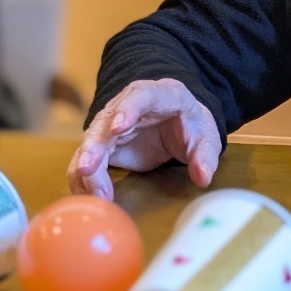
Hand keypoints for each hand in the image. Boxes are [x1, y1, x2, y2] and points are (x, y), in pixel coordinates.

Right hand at [66, 78, 221, 199]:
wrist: (178, 123)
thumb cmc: (190, 126)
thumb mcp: (206, 138)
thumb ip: (204, 156)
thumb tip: (202, 177)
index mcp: (161, 94)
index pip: (141, 95)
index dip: (127, 110)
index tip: (117, 128)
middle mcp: (129, 104)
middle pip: (106, 120)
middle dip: (95, 145)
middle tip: (87, 168)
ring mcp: (112, 122)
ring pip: (92, 140)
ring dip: (87, 166)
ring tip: (94, 193)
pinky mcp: (104, 143)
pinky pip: (88, 158)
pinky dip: (85, 178)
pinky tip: (88, 196)